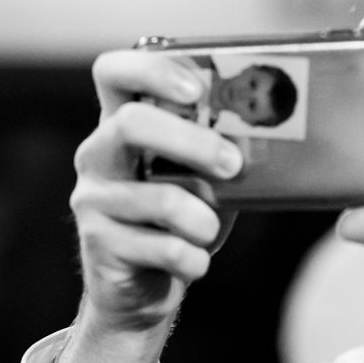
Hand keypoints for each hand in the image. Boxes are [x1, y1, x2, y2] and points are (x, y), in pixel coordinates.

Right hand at [50, 50, 241, 362]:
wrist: (141, 292)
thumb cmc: (178, 224)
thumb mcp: (202, 180)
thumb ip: (221, 152)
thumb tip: (271, 138)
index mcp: (121, 124)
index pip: (113, 72)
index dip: (152, 70)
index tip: (197, 89)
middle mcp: (97, 154)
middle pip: (131, 124)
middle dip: (192, 142)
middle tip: (233, 164)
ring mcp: (92, 199)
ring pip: (160, 198)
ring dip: (203, 219)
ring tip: (210, 230)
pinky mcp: (99, 244)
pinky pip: (164, 248)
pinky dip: (193, 258)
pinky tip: (193, 261)